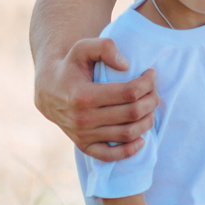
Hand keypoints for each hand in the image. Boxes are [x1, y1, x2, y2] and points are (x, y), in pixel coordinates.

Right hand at [40, 36, 157, 162]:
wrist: (48, 90)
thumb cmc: (70, 67)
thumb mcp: (82, 49)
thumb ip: (104, 48)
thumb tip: (127, 66)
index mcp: (83, 95)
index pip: (129, 92)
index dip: (147, 83)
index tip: (151, 74)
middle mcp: (83, 118)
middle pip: (132, 113)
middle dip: (151, 101)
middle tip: (155, 92)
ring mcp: (83, 135)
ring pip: (127, 134)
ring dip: (147, 122)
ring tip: (151, 109)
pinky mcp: (84, 146)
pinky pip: (111, 156)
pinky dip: (130, 150)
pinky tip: (142, 138)